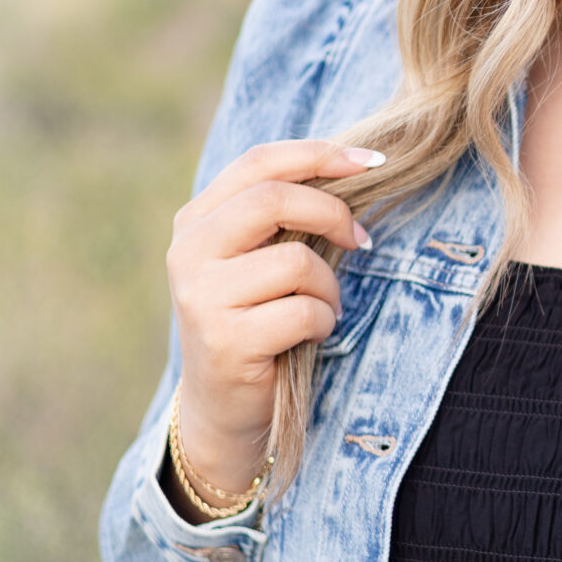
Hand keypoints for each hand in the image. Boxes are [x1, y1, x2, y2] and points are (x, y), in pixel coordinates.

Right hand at [164, 138, 380, 505]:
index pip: (259, 163)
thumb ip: (285, 217)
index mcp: (197, 220)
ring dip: (329, 288)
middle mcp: (189, 252)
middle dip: (333, 214)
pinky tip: (310, 336)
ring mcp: (202, 297)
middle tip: (361, 240)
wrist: (222, 407)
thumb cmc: (257, 321)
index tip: (372, 161)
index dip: (319, 154)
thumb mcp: (260, 259)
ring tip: (321, 309)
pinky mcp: (225, 340)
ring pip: (296, 261)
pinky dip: (323, 322)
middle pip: (273, 199)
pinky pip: (303, 311)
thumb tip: (356, 167)